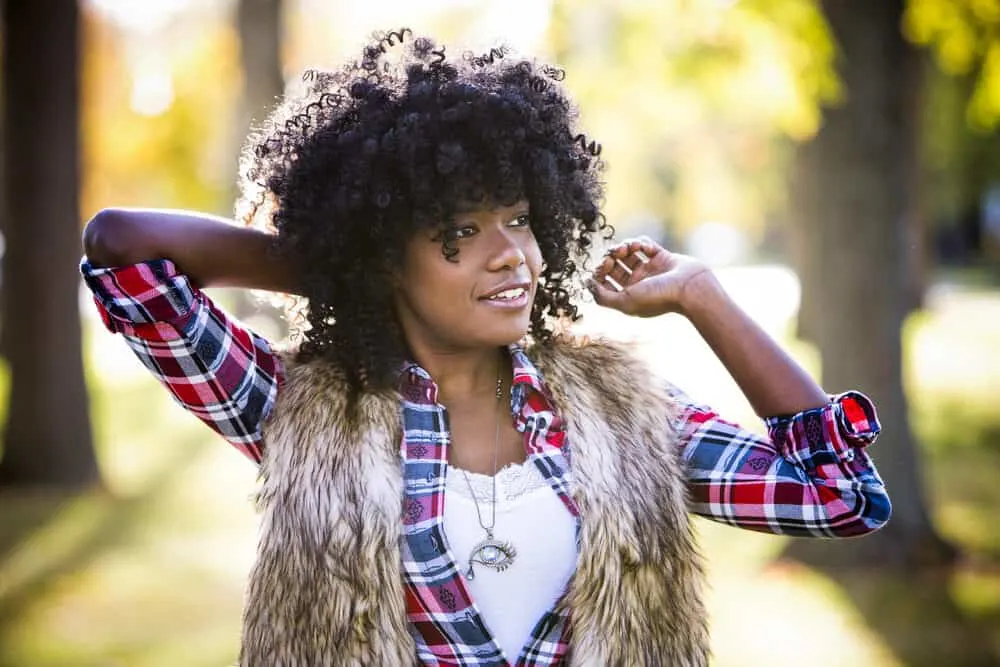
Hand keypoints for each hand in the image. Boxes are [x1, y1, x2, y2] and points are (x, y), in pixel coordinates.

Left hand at [588, 238, 715, 317]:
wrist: (690, 288)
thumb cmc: (658, 297)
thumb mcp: (624, 301)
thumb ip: (602, 296)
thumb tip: (586, 284)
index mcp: (627, 297)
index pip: (604, 283)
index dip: (598, 273)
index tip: (601, 266)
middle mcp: (637, 284)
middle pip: (614, 267)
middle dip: (610, 258)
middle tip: (613, 255)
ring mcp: (650, 270)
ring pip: (628, 254)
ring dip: (624, 247)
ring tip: (627, 247)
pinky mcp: (661, 257)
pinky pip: (645, 245)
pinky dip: (640, 243)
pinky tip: (643, 247)